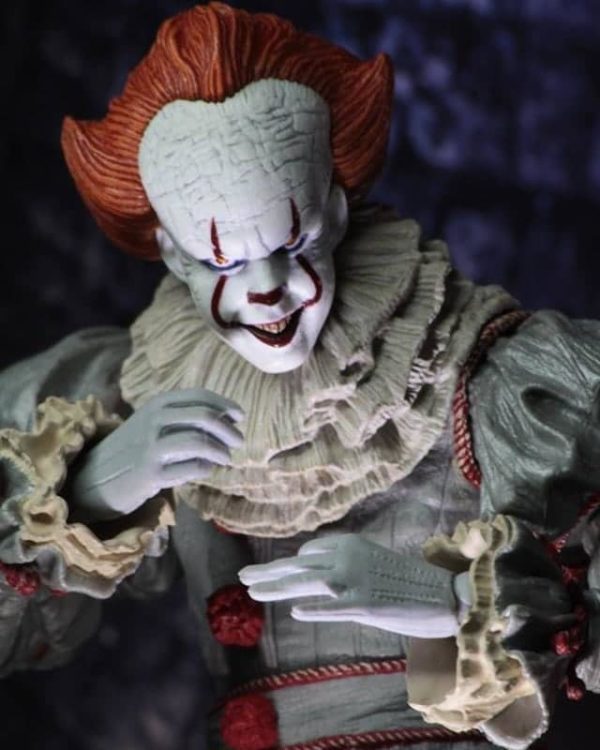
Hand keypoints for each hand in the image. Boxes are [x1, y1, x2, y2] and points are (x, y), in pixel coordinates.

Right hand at [70, 388, 242, 519]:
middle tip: (238, 441)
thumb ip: (183, 417)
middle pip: (204, 417)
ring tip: (226, 459)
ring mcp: (151, 447)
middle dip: (228, 429)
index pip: (199, 396)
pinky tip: (207, 470)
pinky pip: (191, 468)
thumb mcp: (152, 423)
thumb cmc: (133, 449)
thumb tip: (227, 418)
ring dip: (220, 451)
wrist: (95, 478)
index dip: (224, 405)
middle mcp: (154, 420)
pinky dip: (206, 469)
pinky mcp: (151, 473)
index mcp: (157, 403)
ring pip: (199, 442)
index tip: (240, 416)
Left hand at [239, 534, 459, 638]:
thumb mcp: (369, 563)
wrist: (444, 593)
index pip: (308, 555)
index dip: (289, 568)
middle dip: (269, 572)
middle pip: (300, 566)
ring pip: (308, 584)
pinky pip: (335, 607)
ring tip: (251, 591)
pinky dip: (315, 609)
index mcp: (349, 544)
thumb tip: (311, 575)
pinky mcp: (368, 604)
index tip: (274, 576)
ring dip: (277, 588)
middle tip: (243, 576)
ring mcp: (357, 581)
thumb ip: (341, 566)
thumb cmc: (406, 581)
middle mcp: (349, 558)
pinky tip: (295, 611)